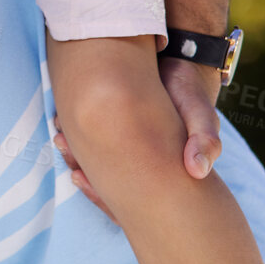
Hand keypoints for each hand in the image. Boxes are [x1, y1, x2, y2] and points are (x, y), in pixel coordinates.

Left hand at [49, 55, 224, 222]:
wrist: (180, 60)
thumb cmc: (190, 93)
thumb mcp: (201, 117)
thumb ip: (205, 141)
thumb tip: (197, 171)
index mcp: (159, 174)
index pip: (128, 203)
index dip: (103, 201)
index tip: (78, 179)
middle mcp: (141, 163)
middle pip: (106, 183)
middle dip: (80, 169)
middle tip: (62, 146)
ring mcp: (128, 144)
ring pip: (95, 162)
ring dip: (73, 153)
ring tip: (59, 137)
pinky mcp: (116, 122)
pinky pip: (92, 138)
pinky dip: (75, 134)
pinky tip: (61, 123)